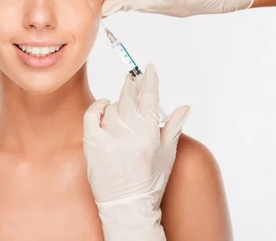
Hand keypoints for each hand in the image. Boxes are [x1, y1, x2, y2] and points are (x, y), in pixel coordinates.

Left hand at [83, 64, 189, 239]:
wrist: (126, 206)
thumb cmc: (149, 183)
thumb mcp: (167, 155)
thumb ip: (173, 127)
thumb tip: (184, 107)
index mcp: (150, 135)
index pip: (150, 98)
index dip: (150, 80)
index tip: (149, 69)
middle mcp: (129, 134)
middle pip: (129, 97)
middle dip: (132, 84)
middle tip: (133, 77)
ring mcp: (109, 138)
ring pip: (113, 107)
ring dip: (118, 103)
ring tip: (123, 109)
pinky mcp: (92, 143)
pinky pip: (92, 115)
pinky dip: (97, 107)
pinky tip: (103, 107)